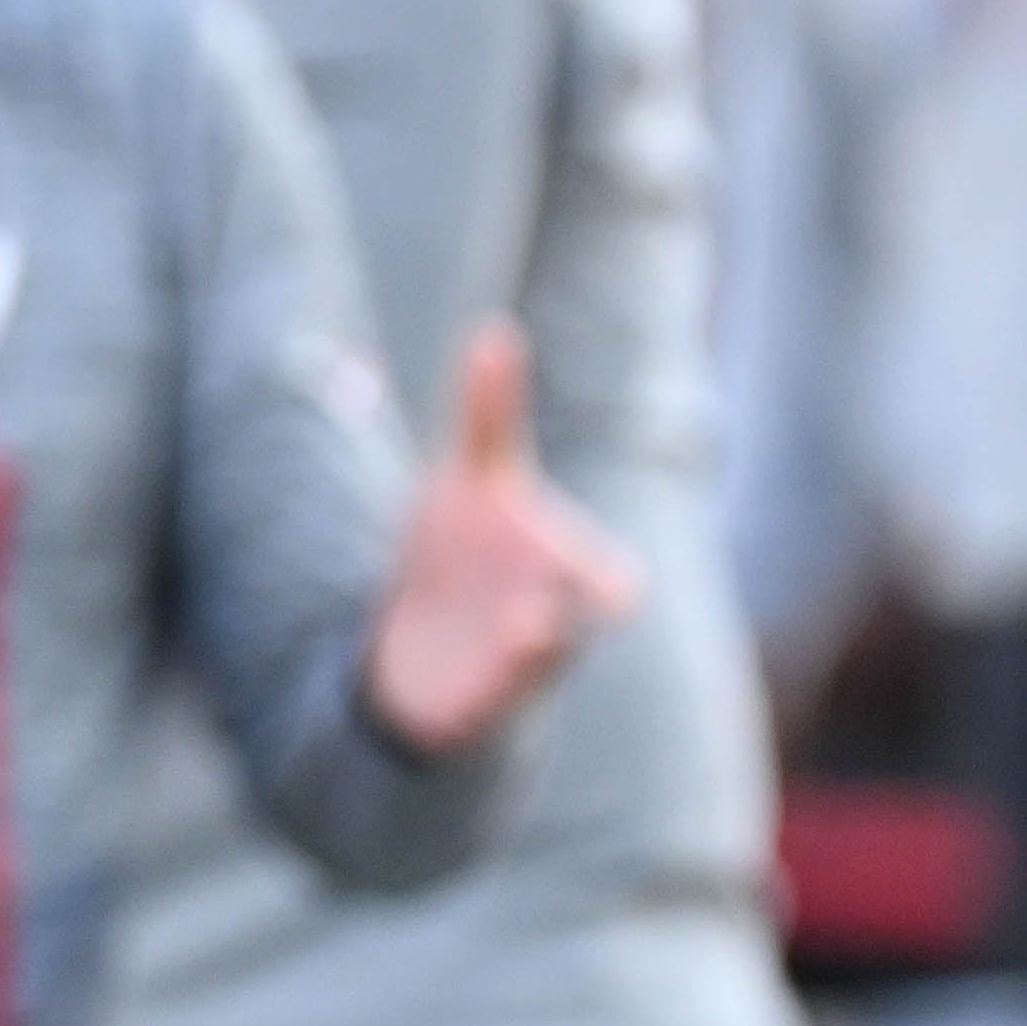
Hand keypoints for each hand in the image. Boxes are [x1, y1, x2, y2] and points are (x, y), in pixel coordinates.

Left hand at [366, 323, 639, 758]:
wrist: (414, 647)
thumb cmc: (457, 554)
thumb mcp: (469, 480)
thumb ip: (486, 413)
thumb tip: (493, 331)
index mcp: (566, 572)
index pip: (612, 580)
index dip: (603, 577)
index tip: (606, 579)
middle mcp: (548, 615)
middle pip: (579, 611)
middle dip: (572, 593)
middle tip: (574, 590)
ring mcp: (510, 657)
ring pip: (545, 652)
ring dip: (540, 638)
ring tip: (523, 623)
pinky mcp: (471, 693)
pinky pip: (496, 693)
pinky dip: (499, 673)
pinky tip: (489, 652)